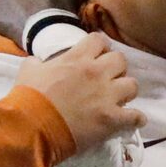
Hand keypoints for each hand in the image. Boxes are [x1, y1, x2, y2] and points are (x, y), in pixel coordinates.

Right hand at [12, 32, 142, 154]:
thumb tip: (38, 62)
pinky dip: (136, 119)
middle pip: (121, 60)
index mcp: (77, 58)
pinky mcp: (112, 119)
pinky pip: (136, 116)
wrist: (33, 126)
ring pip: (133, 85)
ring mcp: (107, 96)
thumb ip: (38, 62)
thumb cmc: (29, 98)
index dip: (100, 48)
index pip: (99, 40)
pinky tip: (133, 120)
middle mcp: (97, 73)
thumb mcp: (29, 70)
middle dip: (116, 69)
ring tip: (119, 99)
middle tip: (107, 79)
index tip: (97, 56)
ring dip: (126, 91)